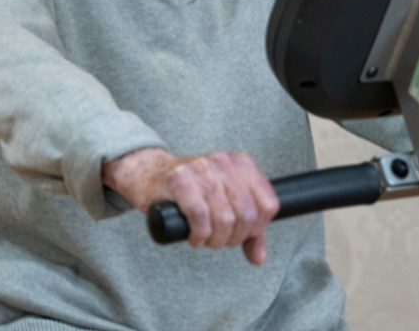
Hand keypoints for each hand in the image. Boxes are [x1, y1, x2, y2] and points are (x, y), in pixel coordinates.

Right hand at [102, 148, 278, 264]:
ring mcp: (202, 168)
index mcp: (242, 164)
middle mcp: (224, 163)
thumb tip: (258, 256)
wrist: (149, 173)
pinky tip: (195, 236)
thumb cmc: (190, 189)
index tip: (242, 234)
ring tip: (205, 238)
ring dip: (215, 239)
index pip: (268, 203)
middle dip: (234, 237)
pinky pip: (200, 215)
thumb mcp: (224, 201)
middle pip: (247, 214)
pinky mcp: (180, 178)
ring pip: (224, 218)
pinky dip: (200, 234)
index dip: (258, 228)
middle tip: (219, 240)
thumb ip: (247, 228)